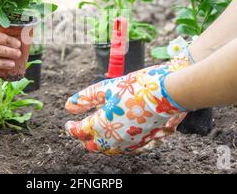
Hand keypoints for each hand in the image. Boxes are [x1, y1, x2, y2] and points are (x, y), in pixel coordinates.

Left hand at [65, 53, 191, 154]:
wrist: (168, 92)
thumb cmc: (136, 87)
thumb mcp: (105, 88)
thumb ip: (85, 99)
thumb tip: (68, 107)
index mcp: (102, 125)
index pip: (80, 131)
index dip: (72, 128)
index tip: (68, 123)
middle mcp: (115, 139)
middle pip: (93, 144)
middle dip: (84, 138)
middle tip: (79, 129)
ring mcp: (131, 143)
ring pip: (109, 150)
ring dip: (99, 143)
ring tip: (96, 134)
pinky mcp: (145, 142)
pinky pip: (126, 150)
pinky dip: (117, 145)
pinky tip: (117, 139)